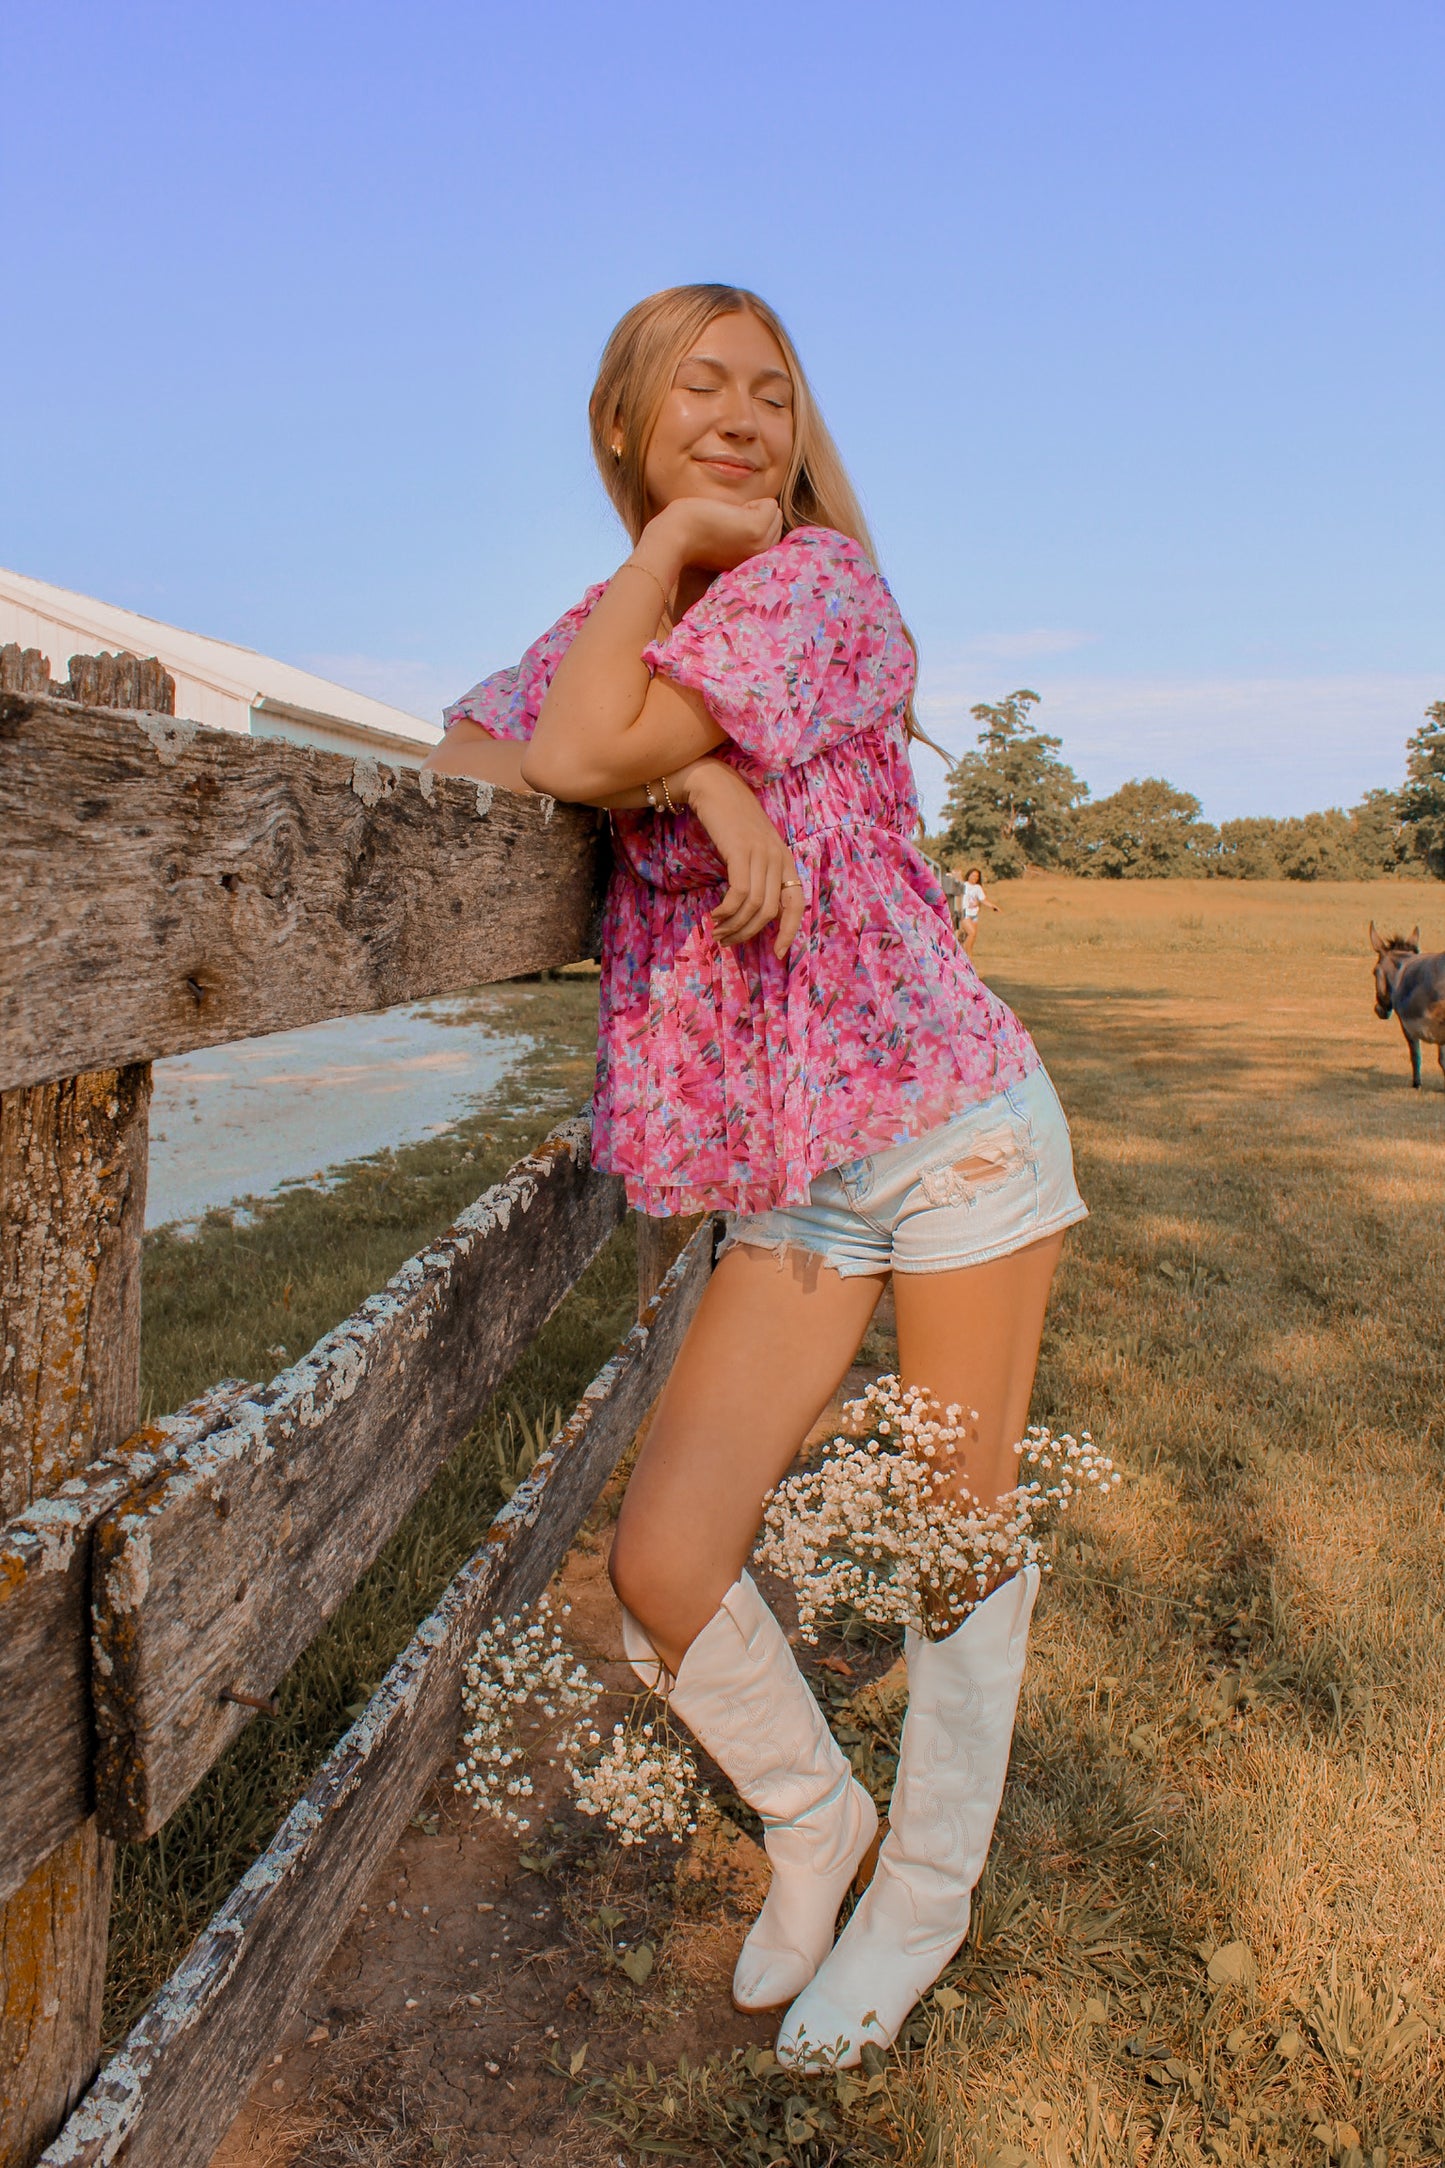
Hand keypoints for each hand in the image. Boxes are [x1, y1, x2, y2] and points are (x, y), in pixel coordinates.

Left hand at [642, 496, 782, 577]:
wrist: (674, 538)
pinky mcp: (756, 530)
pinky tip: (730, 514)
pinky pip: (770, 505)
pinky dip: (753, 503)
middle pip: (776, 524)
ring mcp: (760, 546)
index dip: (749, 525)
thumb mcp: (726, 541)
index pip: (771, 535)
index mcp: (752, 565)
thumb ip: (745, 537)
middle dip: (754, 516)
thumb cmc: (691, 535)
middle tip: (725, 526)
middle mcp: (760, 559)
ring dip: (753, 510)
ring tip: (727, 521)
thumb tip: (768, 513)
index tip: (726, 533)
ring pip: (775, 514)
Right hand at [676, 759, 803, 959]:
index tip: (777, 955)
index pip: (797, 905)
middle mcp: (779, 858)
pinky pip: (739, 893)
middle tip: (727, 942)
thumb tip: (750, 913)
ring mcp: (762, 854)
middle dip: (748, 934)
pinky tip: (714, 915)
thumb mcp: (753, 849)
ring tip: (717, 932)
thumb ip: (758, 875)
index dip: (789, 932)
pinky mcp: (741, 851)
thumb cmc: (731, 821)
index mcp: (786, 860)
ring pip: (753, 906)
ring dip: (733, 926)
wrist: (714, 788)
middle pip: (770, 912)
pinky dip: (726, 911)